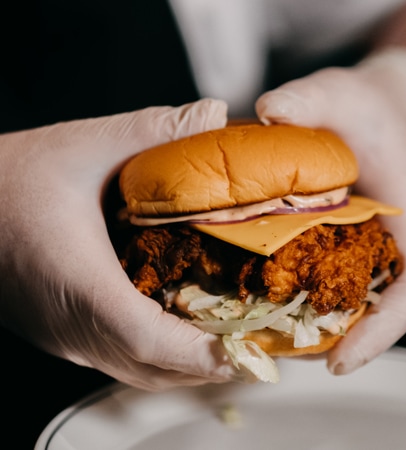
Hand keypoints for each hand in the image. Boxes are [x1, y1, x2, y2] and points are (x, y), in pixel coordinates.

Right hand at [0, 99, 246, 389]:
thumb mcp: (82, 145)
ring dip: (190, 364)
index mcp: (77, 282)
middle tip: (261, 345)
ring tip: (236, 341)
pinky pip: (122, 360)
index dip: (202, 352)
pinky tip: (188, 330)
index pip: (147, 338)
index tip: (248, 350)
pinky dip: (164, 355)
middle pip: (153, 368)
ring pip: (139, 371)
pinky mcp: (63, 332)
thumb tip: (212, 116)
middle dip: (212, 363)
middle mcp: (71, 324)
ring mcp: (64, 336)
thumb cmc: (8, 179)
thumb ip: (151, 130)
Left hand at [256, 47, 405, 374]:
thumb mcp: (342, 91)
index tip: (339, 363)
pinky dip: (301, 299)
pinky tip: (261, 301)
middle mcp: (396, 248)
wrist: (383, 114)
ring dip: (313, 329)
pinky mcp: (347, 247)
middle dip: (333, 342)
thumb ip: (309, 97)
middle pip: (374, 313)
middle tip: (278, 357)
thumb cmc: (372, 108)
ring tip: (264, 343)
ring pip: (350, 304)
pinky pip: (328, 282)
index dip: (381, 334)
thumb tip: (267, 111)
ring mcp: (372, 252)